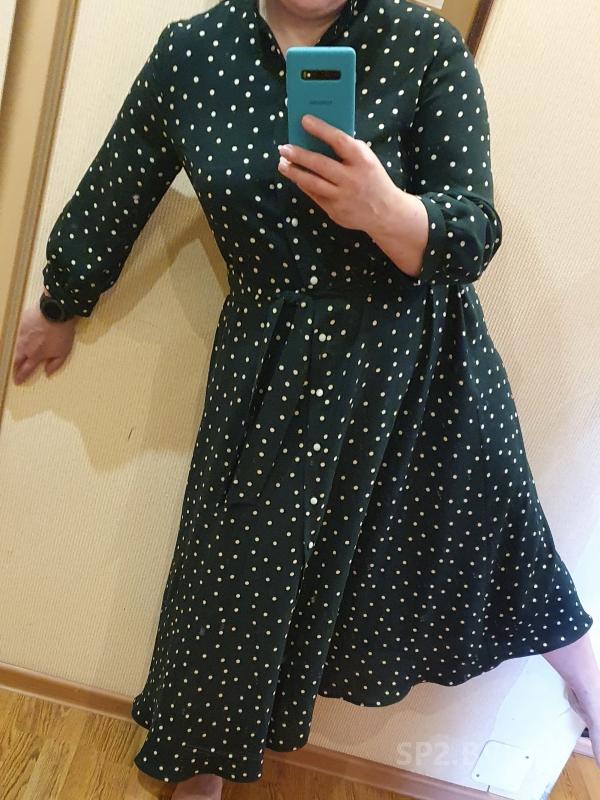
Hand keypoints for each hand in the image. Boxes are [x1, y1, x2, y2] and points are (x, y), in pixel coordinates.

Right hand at [12, 304, 76, 384]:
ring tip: (20, 355)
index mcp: (35, 355)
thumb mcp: (63, 353)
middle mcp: (25, 346)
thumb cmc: (62, 333)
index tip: (17, 381)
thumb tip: (48, 372)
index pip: (25, 369)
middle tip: (15, 371)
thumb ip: (55, 364)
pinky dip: (22, 337)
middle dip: (15, 366)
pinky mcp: (22, 323)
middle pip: (16, 359)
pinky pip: (20, 333)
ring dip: (18, 352)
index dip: (20, 376)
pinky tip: (26, 337)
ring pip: (17, 346)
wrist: (56, 311)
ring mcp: (22, 334)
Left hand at [277, 114, 402, 232]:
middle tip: (283, 148)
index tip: (304, 120)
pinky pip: (314, 195)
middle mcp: (352, 179)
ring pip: (312, 183)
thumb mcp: (367, 159)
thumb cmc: (373, 179)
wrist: (386, 212)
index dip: (320, 129)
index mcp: (362, 160)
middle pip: (319, 164)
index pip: (338, 140)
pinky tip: (296, 177)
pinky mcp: (335, 211)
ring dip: (294, 172)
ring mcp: (342, 197)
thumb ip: (348, 150)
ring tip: (282, 164)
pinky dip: (303, 185)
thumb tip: (319, 137)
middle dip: (298, 155)